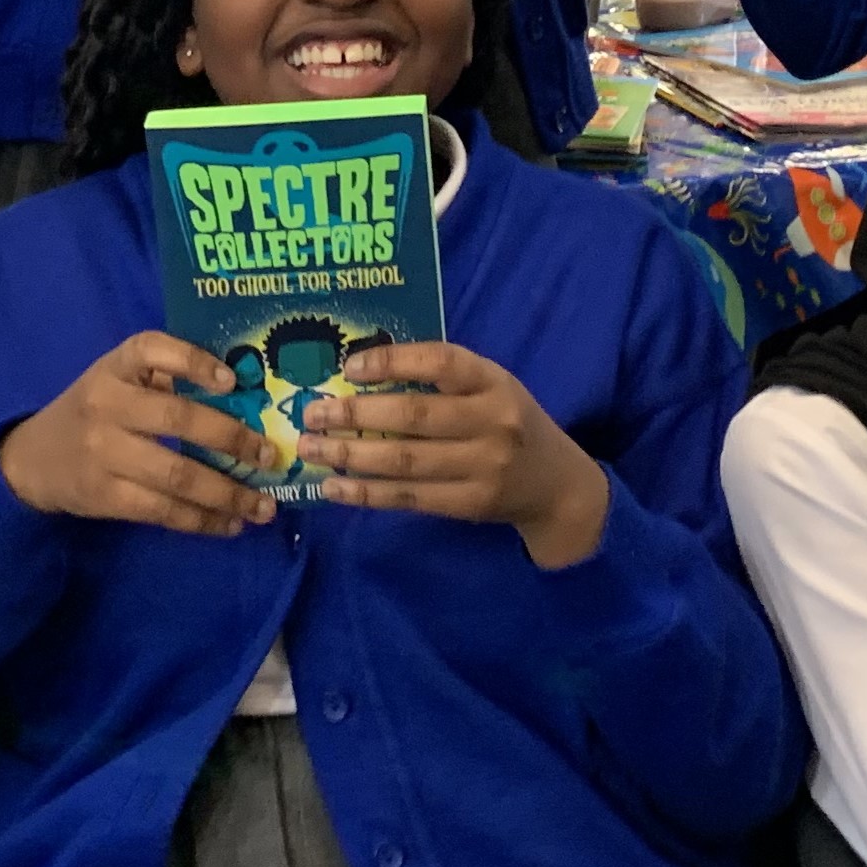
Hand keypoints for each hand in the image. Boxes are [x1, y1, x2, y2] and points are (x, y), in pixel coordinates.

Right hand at [0, 331, 278, 534]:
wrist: (33, 459)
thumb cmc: (94, 411)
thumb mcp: (117, 381)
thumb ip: (165, 380)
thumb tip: (245, 397)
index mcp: (116, 367)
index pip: (152, 349)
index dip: (194, 362)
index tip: (233, 380)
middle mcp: (108, 404)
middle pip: (177, 419)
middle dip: (231, 439)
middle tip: (269, 456)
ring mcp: (105, 453)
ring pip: (176, 474)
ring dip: (227, 493)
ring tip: (263, 506)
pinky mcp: (105, 496)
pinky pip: (162, 510)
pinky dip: (201, 520)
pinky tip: (229, 524)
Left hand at [298, 343, 609, 568]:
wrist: (556, 485)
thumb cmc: (508, 421)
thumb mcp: (490, 387)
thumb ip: (441, 377)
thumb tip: (360, 371)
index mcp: (493, 381)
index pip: (441, 361)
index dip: (393, 361)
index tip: (349, 367)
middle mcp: (492, 422)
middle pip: (415, 416)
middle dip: (356, 414)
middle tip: (312, 411)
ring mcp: (483, 468)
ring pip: (405, 461)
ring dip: (350, 455)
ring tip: (311, 448)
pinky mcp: (469, 505)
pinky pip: (409, 498)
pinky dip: (366, 493)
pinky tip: (334, 487)